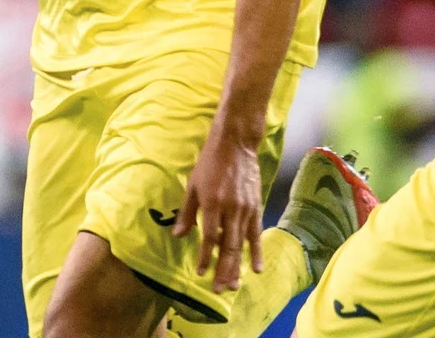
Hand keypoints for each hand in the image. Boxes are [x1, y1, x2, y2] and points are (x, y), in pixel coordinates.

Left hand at [175, 123, 263, 292]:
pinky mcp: (255, 207)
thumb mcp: (193, 185)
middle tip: (219, 289)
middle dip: (223, 270)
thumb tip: (179, 235)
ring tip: (234, 285)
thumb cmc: (210, 163)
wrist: (236, 144)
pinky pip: (255, 234)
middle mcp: (230, 209)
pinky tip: (256, 268)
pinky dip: (256, 252)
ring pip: (241, 244)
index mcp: (212, 203)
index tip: (201, 273)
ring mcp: (245, 209)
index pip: (209, 237)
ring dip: (237, 266)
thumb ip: (187, 212)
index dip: (205, 257)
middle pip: (227, 246)